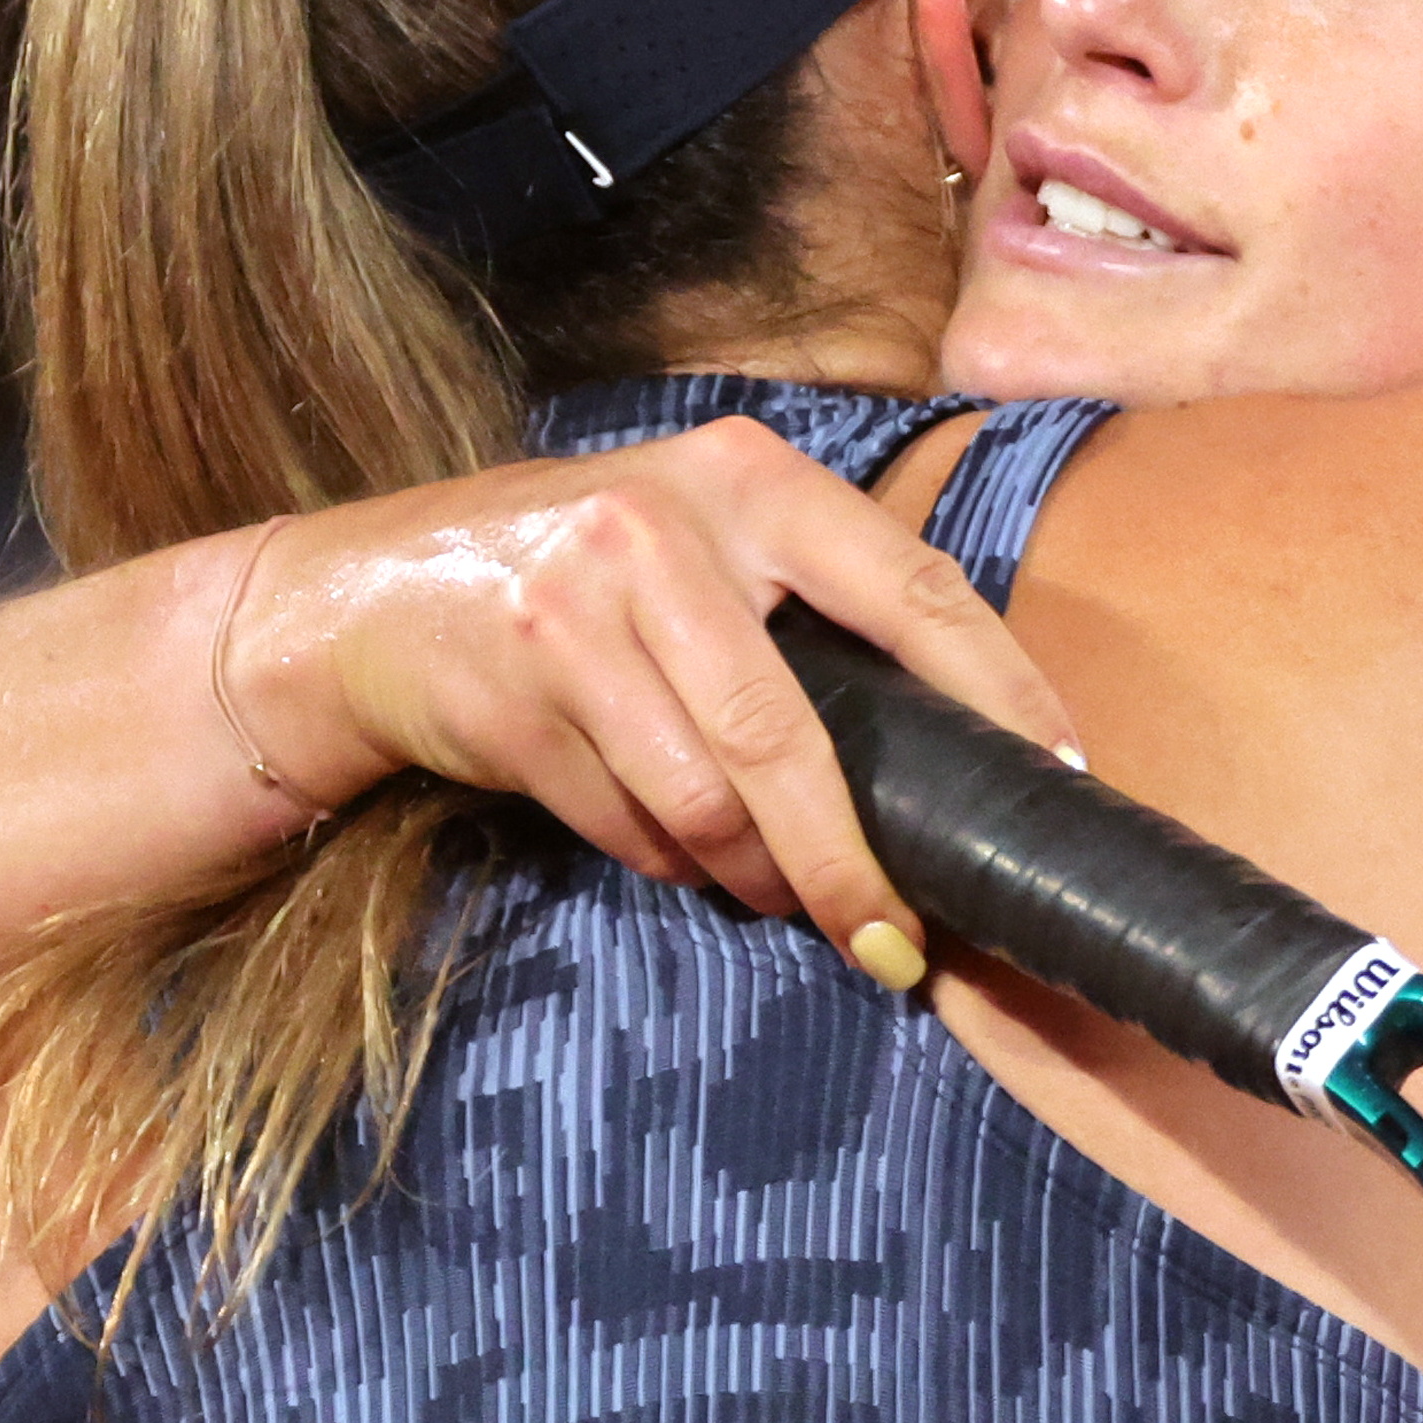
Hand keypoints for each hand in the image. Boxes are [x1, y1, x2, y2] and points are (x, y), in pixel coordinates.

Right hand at [241, 414, 1079, 981]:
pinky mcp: (514, 693)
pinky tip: (668, 844)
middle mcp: (660, 529)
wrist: (366, 596)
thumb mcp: (697, 542)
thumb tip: (954, 756)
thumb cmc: (579, 578)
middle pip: (787, 738)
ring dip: (750, 873)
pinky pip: (628, 823)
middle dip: (848, 862)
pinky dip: (666, 858)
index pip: (911, 588)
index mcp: (748, 478)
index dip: (997, 691)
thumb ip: (806, 609)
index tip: (1056, 776)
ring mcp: (576, 609)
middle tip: (897, 944)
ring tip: (773, 891)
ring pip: (703, 800)